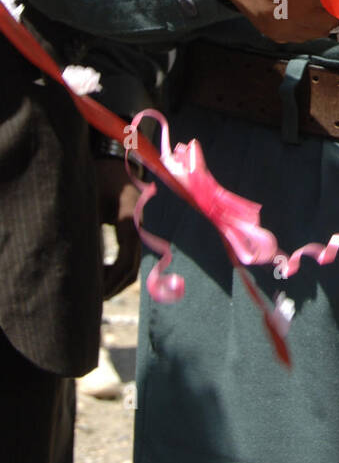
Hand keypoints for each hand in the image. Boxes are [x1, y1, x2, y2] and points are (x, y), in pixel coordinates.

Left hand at [97, 160, 140, 299]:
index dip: (110, 279)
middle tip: (91, 302)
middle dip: (112, 287)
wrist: (116, 160)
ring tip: (93, 292)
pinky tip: (98, 275)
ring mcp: (140, 230)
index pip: (126, 259)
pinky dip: (117, 271)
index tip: (93, 291)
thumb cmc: (100, 177)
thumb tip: (74, 260)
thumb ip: (87, 227)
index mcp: (131, 219)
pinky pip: (130, 258)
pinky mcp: (135, 232)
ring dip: (115, 282)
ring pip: (134, 267)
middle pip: (132, 269)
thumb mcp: (90, 199)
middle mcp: (140, 227)